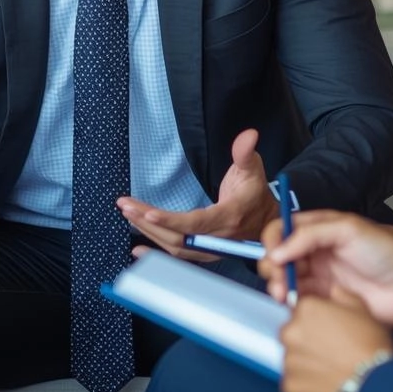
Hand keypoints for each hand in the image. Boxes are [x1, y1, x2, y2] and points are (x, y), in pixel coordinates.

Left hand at [119, 129, 277, 260]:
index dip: (171, 220)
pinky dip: (156, 251)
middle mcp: (219, 238)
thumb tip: (248, 136)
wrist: (266, 221)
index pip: (196, 223)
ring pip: (175, 246)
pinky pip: (178, 255)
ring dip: (148, 232)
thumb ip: (245, 153)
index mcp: (230, 216)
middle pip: (179, 236)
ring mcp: (211, 249)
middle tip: (126, 205)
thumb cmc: (255, 193)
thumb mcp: (253, 169)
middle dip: (149, 222)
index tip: (147, 212)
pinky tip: (137, 249)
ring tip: (128, 214)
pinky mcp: (204, 252)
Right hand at [259, 210, 392, 331]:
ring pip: (285, 278)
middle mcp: (316, 250)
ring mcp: (320, 275)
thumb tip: (278, 251)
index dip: (273, 240)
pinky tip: (292, 303)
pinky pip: (298, 298)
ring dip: (278, 284)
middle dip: (273, 266)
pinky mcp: (325, 299)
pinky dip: (289, 300)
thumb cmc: (388, 252)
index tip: (275, 255)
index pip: (283, 229)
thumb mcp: (348, 229)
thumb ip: (310, 234)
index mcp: (320, 228)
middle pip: (279, 255)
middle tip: (279, 278)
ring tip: (283, 293)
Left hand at [278, 295, 392, 391]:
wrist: (375, 386)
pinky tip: (326, 385)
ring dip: (306, 363)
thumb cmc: (371, 347)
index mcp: (307, 309)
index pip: (302, 310)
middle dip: (308, 341)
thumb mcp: (363, 310)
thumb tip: (334, 291)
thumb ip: (342, 295)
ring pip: (293, 358)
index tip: (329, 332)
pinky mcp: (289, 385)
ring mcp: (288, 360)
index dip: (318, 322)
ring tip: (330, 370)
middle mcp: (291, 331)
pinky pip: (294, 382)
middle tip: (331, 352)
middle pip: (293, 333)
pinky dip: (306, 384)